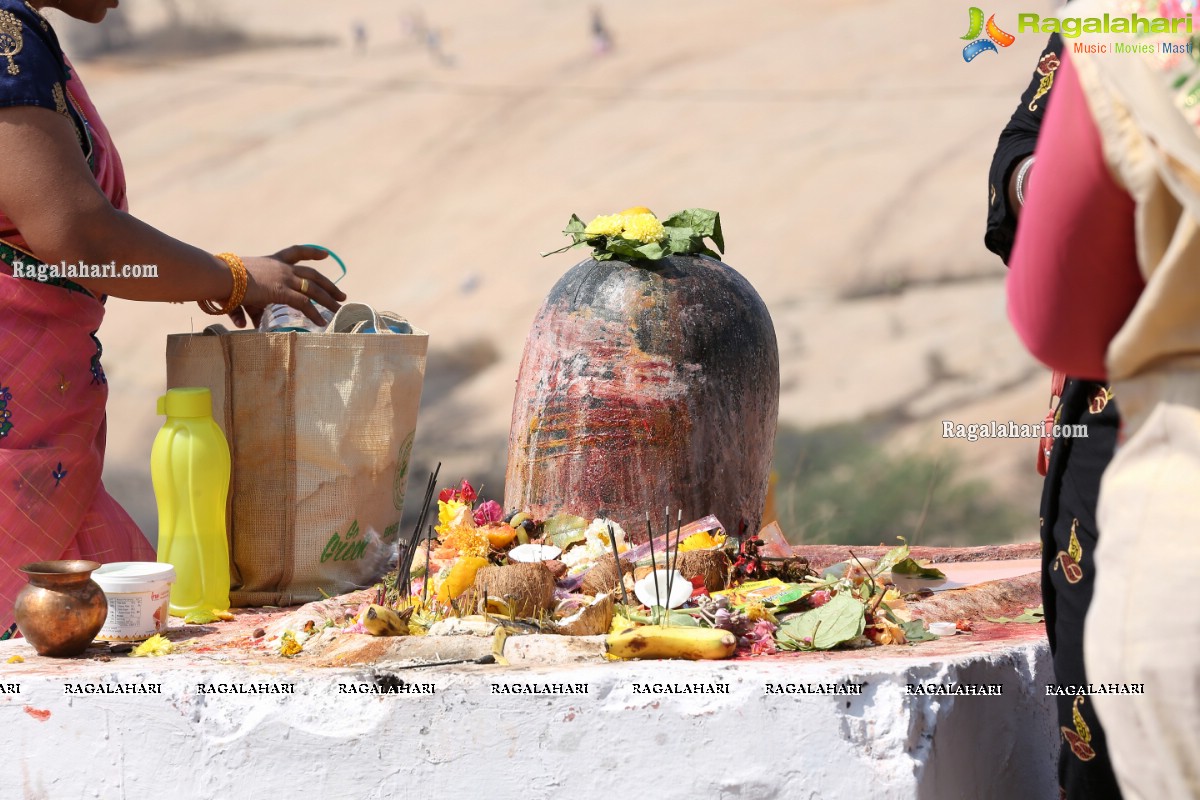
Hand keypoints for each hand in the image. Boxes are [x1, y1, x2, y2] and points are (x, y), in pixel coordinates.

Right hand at [232, 245, 346, 328]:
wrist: (219, 275)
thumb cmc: (223, 281)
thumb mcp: (240, 291)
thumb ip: (246, 308)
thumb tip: (244, 324)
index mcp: (272, 260)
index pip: (296, 252)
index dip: (312, 253)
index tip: (325, 255)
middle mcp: (281, 267)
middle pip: (313, 274)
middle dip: (329, 285)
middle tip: (341, 294)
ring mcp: (283, 278)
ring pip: (313, 289)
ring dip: (328, 300)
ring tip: (339, 309)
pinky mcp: (281, 291)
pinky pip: (304, 303)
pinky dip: (314, 313)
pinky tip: (322, 321)